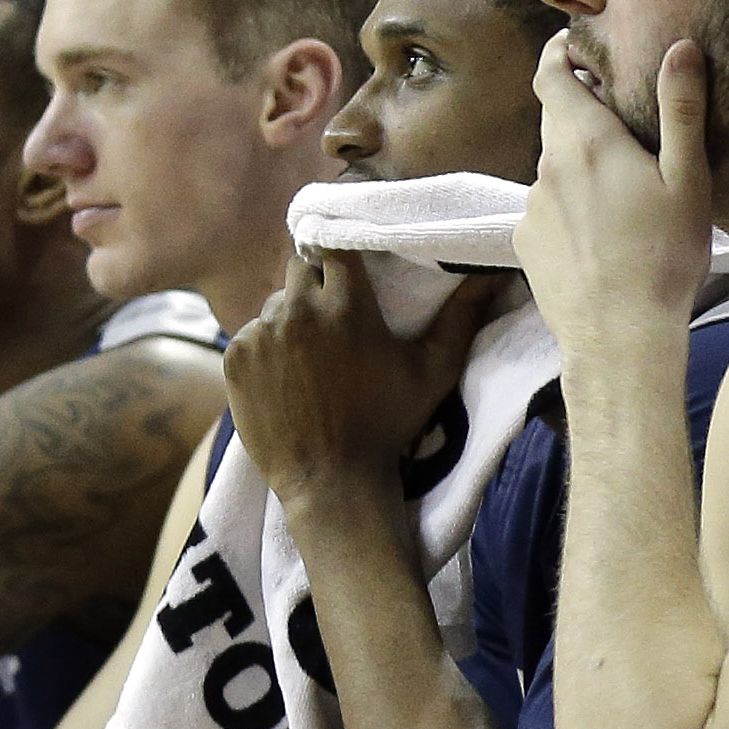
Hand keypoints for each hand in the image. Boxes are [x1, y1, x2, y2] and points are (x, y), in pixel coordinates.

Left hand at [223, 250, 513, 514]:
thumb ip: (462, 315)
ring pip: (274, 303)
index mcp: (347, 305)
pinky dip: (265, 349)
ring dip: (290, 318)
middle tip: (331, 318)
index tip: (350, 274)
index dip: (342, 259)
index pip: (336, 248)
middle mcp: (299, 310)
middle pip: (300, 268)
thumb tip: (493, 273)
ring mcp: (262, 333)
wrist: (331, 480)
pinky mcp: (235, 357)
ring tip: (310, 357)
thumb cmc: (388, 425)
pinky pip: (249, 334)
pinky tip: (286, 379)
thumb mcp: (433, 371)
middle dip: (315, 285)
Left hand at [516, 29, 716, 376]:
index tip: (576, 46)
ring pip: (553, 167)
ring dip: (579, 163)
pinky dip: (569, 206)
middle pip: (554, 118)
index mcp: (586, 141)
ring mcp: (532, 207)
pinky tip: (602, 233)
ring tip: (621, 188)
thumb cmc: (664, 259)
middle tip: (621, 117)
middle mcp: (548, 166)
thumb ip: (681, 110)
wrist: (620, 340)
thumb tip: (680, 48)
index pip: (551, 74)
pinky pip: (547, 208)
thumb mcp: (688, 181)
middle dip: (580, 108)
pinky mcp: (526, 243)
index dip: (559, 53)